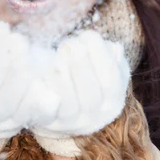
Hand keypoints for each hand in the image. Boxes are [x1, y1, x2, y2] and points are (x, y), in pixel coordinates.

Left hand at [31, 29, 130, 154]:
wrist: (59, 111)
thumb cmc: (84, 80)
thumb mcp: (102, 71)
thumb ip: (111, 60)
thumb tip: (114, 49)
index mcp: (112, 102)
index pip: (111, 79)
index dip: (100, 55)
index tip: (88, 35)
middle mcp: (94, 118)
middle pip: (90, 92)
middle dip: (80, 62)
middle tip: (70, 42)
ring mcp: (71, 123)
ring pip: (69, 103)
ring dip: (63, 74)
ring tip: (57, 53)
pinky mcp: (48, 123)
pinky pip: (46, 111)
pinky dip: (46, 93)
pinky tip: (45, 71)